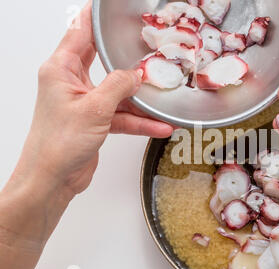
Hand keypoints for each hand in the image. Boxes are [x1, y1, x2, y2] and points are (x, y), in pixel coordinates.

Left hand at [14, 2, 174, 198]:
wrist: (52, 179)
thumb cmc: (58, 143)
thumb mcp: (95, 109)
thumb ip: (118, 86)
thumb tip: (137, 74)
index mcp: (61, 69)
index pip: (80, 32)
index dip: (95, 17)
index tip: (110, 8)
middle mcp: (72, 82)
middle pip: (104, 60)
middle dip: (127, 57)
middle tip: (146, 45)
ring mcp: (85, 102)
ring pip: (118, 93)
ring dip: (141, 100)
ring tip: (163, 99)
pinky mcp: (95, 121)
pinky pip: (122, 115)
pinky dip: (139, 121)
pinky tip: (158, 126)